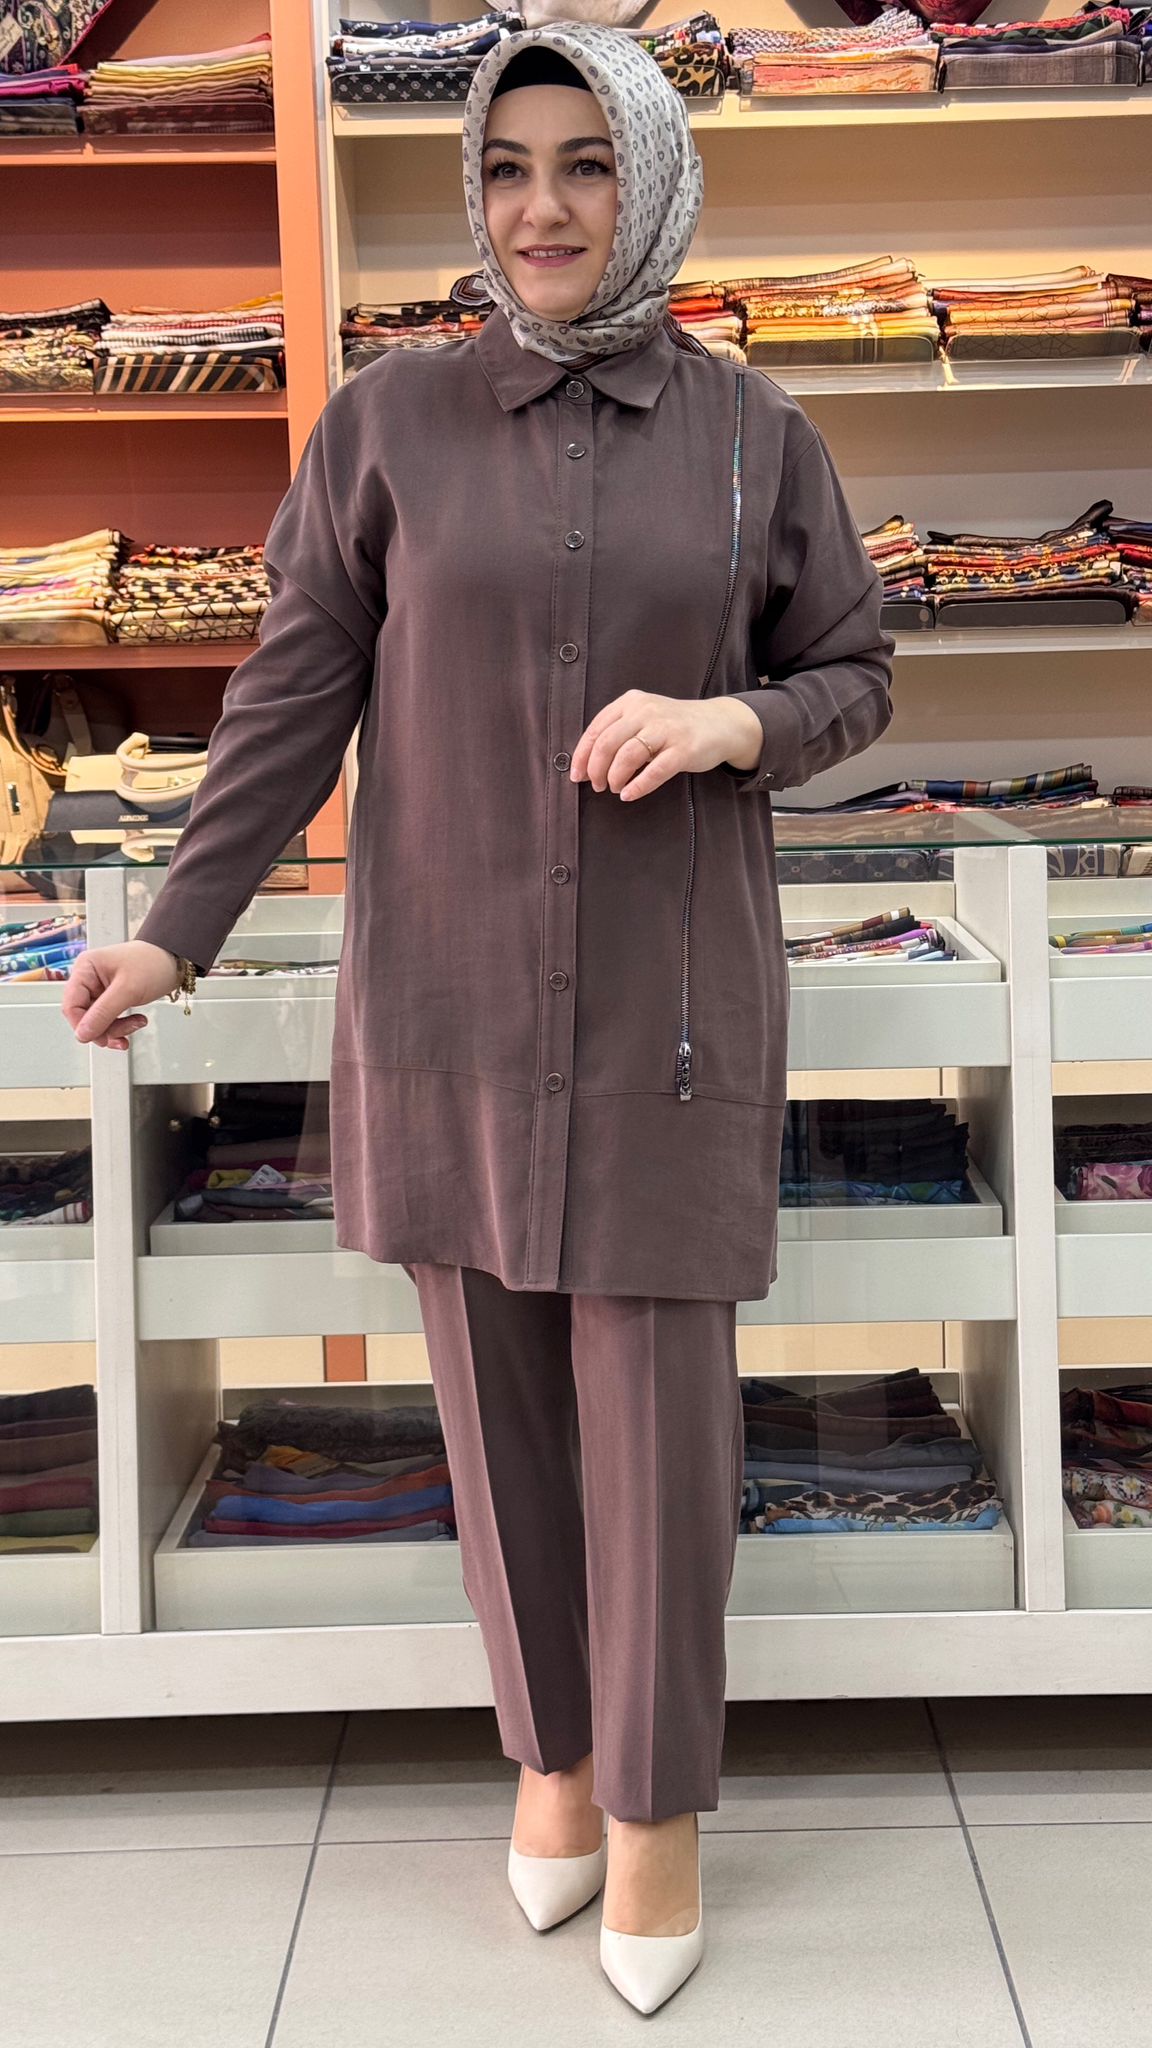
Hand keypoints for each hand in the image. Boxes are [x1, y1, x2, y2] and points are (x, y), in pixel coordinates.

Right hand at [61, 940, 184, 1050]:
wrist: (176, 960)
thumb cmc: (153, 963)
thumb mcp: (128, 989)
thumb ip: (103, 1013)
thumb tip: (83, 1034)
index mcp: (86, 969)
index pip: (71, 1005)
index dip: (82, 1024)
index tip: (99, 1036)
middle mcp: (89, 979)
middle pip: (83, 1016)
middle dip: (104, 1029)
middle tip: (123, 1034)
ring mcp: (100, 989)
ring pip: (97, 1021)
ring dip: (116, 1029)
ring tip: (137, 1023)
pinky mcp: (112, 998)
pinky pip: (109, 1020)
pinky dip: (122, 1026)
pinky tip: (137, 1022)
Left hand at [569, 691, 763, 801]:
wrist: (718, 723)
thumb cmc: (673, 726)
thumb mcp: (643, 717)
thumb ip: (618, 732)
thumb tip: (587, 763)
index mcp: (630, 702)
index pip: (596, 729)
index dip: (582, 755)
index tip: (577, 775)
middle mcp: (646, 711)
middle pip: (607, 743)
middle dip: (596, 769)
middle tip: (597, 786)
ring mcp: (666, 729)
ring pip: (627, 756)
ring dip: (614, 778)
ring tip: (615, 788)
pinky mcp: (683, 749)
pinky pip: (655, 771)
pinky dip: (638, 786)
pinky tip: (629, 794)